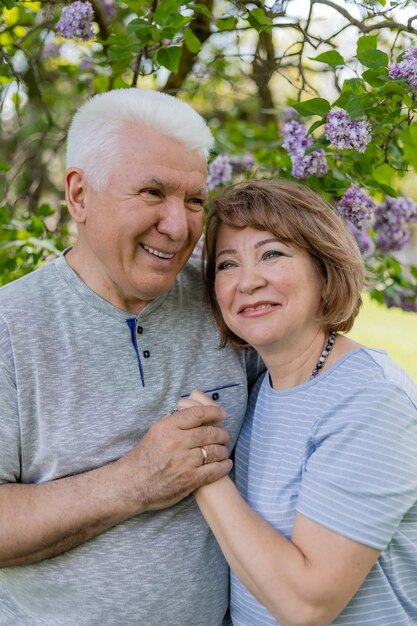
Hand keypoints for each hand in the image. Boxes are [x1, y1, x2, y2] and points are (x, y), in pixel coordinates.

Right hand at [115, 397, 231, 512]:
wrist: (131, 484)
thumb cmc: (144, 457)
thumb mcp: (155, 432)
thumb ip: (174, 423)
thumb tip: (195, 414)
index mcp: (167, 427)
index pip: (197, 414)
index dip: (214, 412)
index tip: (222, 414)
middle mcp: (176, 442)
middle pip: (209, 432)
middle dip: (221, 433)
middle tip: (224, 435)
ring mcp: (184, 461)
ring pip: (214, 451)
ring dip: (223, 450)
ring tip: (223, 450)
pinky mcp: (189, 479)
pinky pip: (213, 470)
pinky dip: (223, 466)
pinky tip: (226, 464)